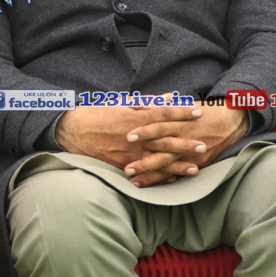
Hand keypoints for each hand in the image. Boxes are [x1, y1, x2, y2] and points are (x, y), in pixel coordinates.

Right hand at [55, 104, 204, 184]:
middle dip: (185, 143)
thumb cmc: (97, 113)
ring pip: (157, 160)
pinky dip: (159, 176)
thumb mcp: (121, 102)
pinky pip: (144, 173)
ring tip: (195, 168)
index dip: (181, 112)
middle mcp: (133, 137)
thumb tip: (169, 98)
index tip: (198, 111)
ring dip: (177, 165)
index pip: (163, 113)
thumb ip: (147, 102)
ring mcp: (128, 154)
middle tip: (203, 145)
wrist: (73, 130)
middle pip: (164, 140)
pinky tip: (173, 178)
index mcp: (133, 118)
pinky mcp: (121, 165)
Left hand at [122, 104, 249, 185]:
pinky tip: (152, 186)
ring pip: (168, 165)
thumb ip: (162, 105)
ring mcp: (191, 153)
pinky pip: (179, 173)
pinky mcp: (198, 163)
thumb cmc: (203, 111)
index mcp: (181, 120)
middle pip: (162, 149)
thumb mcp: (183, 104)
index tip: (127, 136)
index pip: (160, 125)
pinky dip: (166, 179)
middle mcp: (185, 137)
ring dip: (151, 175)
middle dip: (144, 160)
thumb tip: (142, 104)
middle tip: (126, 167)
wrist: (230, 121)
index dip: (144, 130)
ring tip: (133, 181)